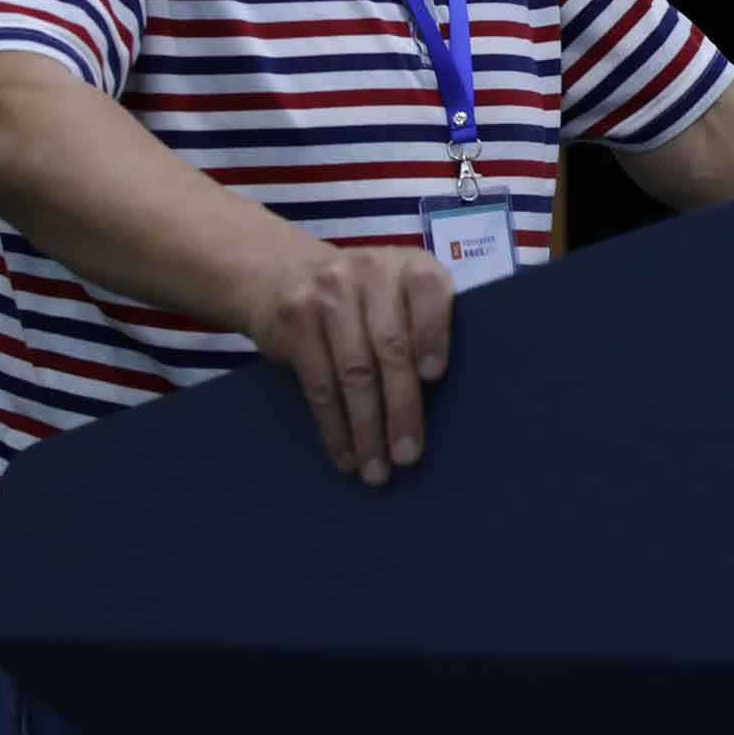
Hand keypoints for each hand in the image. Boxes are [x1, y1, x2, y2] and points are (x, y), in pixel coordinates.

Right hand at [245, 241, 453, 485]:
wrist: (282, 273)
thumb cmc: (363, 300)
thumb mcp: (396, 294)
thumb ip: (421, 327)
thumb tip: (451, 406)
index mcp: (410, 265)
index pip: (428, 291)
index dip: (433, 334)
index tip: (434, 377)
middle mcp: (370, 271)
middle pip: (390, 347)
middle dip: (401, 408)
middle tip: (408, 455)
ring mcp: (328, 292)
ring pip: (353, 374)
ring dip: (367, 430)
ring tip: (377, 469)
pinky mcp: (295, 320)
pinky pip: (319, 385)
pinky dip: (335, 428)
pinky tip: (345, 455)